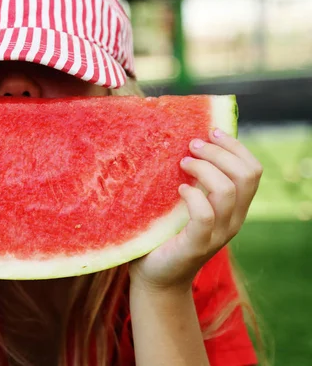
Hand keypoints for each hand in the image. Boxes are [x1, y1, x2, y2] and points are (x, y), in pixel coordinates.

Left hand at [129, 128, 262, 292]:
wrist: (156, 278)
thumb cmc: (165, 235)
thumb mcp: (184, 204)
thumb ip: (193, 182)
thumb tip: (185, 144)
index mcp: (234, 208)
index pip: (252, 170)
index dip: (236, 146)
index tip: (212, 131)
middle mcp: (232, 220)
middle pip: (246, 175)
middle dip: (220, 152)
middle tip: (192, 145)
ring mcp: (217, 235)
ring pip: (227, 190)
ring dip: (204, 169)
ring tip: (182, 163)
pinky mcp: (197, 245)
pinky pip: (204, 215)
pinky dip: (192, 196)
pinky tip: (178, 189)